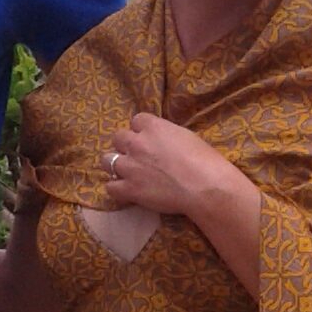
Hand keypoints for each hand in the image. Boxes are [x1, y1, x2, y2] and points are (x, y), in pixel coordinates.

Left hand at [104, 113, 237, 217]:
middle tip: (136, 155)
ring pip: (107, 161)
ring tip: (127, 173)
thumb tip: (162, 142)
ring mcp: (130, 166)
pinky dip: (117, 189)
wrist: (204, 186)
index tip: (148, 138)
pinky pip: (110, 187)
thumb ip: (167, 136)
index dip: (141, 130)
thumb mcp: (185, 136)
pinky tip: (126, 190)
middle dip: (124, 145)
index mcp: (153, 127)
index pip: (136, 120)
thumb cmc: (205, 160)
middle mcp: (137, 143)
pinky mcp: (129, 189)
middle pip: (117, 137)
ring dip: (115, 165)